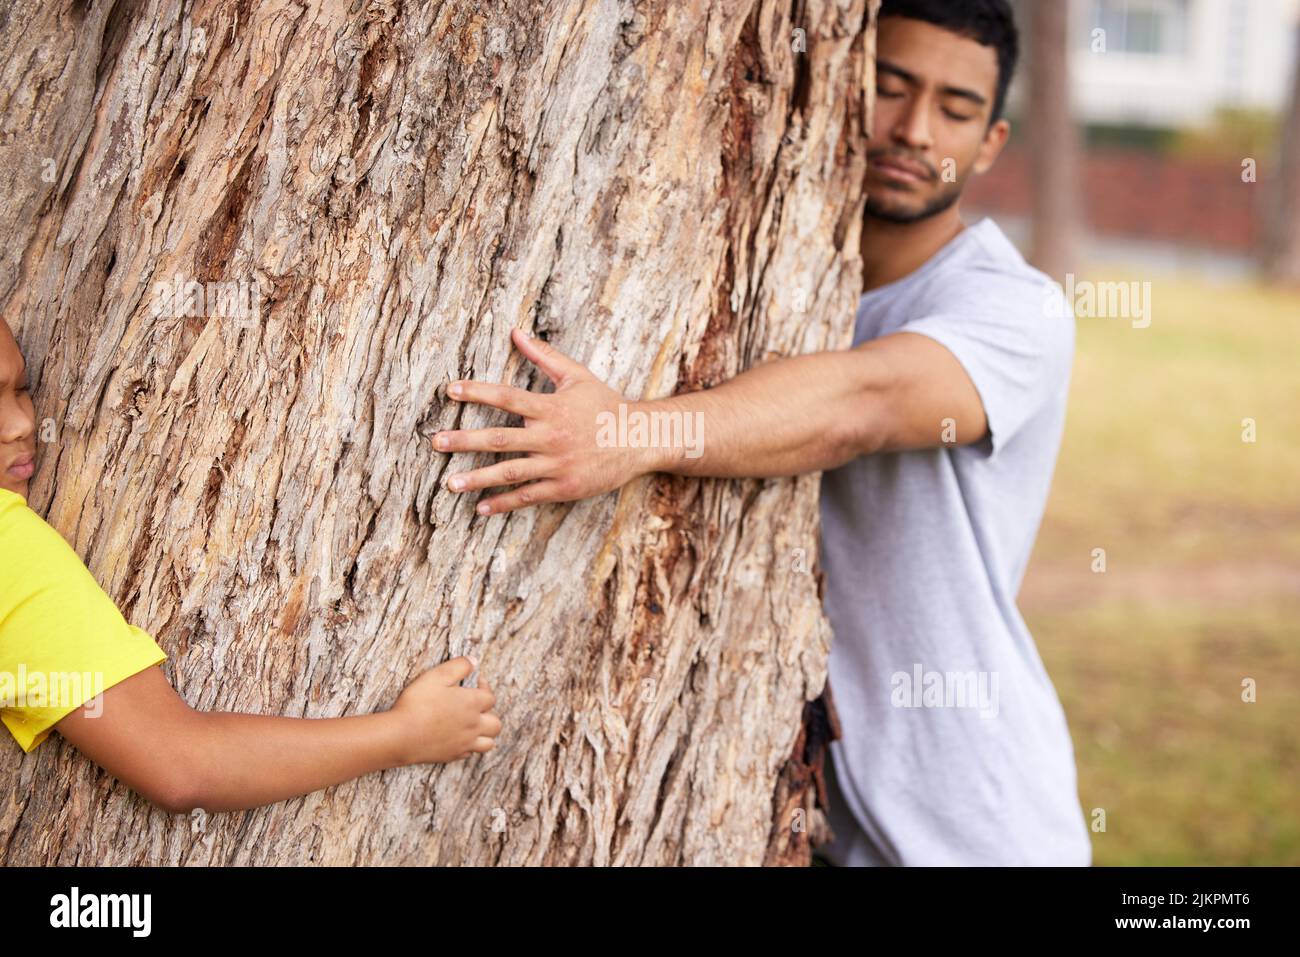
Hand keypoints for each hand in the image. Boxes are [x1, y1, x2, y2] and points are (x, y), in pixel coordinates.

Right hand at [390, 656, 500, 763]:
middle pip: (496, 723)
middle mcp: (473, 725)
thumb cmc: (417, 703)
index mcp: (472, 704)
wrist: (401, 736)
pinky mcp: (453, 755)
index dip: (485, 687)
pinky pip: (471, 753)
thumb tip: (474, 661)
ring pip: (489, 743)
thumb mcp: (436, 676)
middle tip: (476, 706)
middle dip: (490, 713)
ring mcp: (464, 743)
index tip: (475, 683)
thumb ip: (458, 666)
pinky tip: (459, 738)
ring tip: (473, 725)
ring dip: (485, 733)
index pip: (490, 697)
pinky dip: (470, 746)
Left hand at [433, 328, 655, 514]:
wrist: (640, 439)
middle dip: (464, 440)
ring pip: (510, 472)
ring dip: (477, 478)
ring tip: (449, 484)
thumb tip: (516, 331)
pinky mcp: (564, 487)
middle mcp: (551, 436)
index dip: (477, 392)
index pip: (507, 397)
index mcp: (551, 407)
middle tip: (435, 442)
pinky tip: (480, 507)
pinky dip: (504, 503)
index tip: (450, 390)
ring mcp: (557, 464)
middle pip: (499, 438)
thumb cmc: (605, 404)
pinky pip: (528, 496)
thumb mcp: (577, 376)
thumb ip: (544, 356)